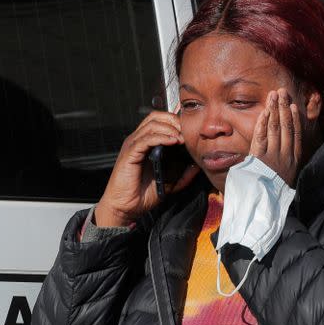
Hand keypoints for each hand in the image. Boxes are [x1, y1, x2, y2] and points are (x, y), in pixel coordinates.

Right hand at [94, 105, 199, 226]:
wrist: (125, 208)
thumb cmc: (143, 195)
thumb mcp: (170, 183)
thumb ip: (183, 174)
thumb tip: (198, 165)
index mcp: (145, 143)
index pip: (160, 120)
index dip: (176, 121)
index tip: (191, 131)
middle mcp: (137, 140)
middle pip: (156, 117)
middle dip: (174, 120)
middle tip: (188, 131)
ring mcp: (132, 146)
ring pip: (151, 124)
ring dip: (170, 128)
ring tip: (183, 138)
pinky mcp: (129, 154)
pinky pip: (145, 139)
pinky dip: (161, 137)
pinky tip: (173, 142)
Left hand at [249, 88, 301, 187]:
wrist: (266, 206)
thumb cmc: (275, 193)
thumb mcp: (287, 178)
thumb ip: (287, 164)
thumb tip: (288, 151)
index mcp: (293, 161)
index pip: (295, 135)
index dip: (294, 119)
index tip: (293, 106)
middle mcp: (285, 156)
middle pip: (285, 127)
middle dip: (283, 108)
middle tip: (282, 92)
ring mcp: (272, 157)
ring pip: (274, 129)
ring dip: (274, 110)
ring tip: (273, 96)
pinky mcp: (259, 159)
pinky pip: (260, 137)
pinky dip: (262, 124)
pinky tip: (264, 112)